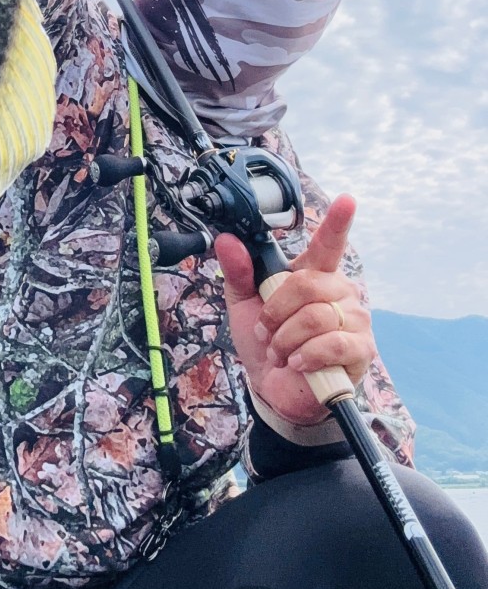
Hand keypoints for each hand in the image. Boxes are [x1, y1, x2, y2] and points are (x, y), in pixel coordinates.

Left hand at [215, 195, 376, 426]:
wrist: (274, 389)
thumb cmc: (265, 343)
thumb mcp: (244, 305)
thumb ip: (238, 272)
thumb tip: (227, 239)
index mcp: (313, 276)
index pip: (328, 244)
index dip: (338, 222)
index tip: (346, 200)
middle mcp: (339, 292)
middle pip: (308, 284)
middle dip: (276, 311)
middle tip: (267, 331)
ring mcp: (354, 320)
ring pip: (316, 316)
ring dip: (286, 338)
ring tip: (280, 350)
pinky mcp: (360, 350)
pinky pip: (332, 343)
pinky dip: (306, 354)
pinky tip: (298, 362)